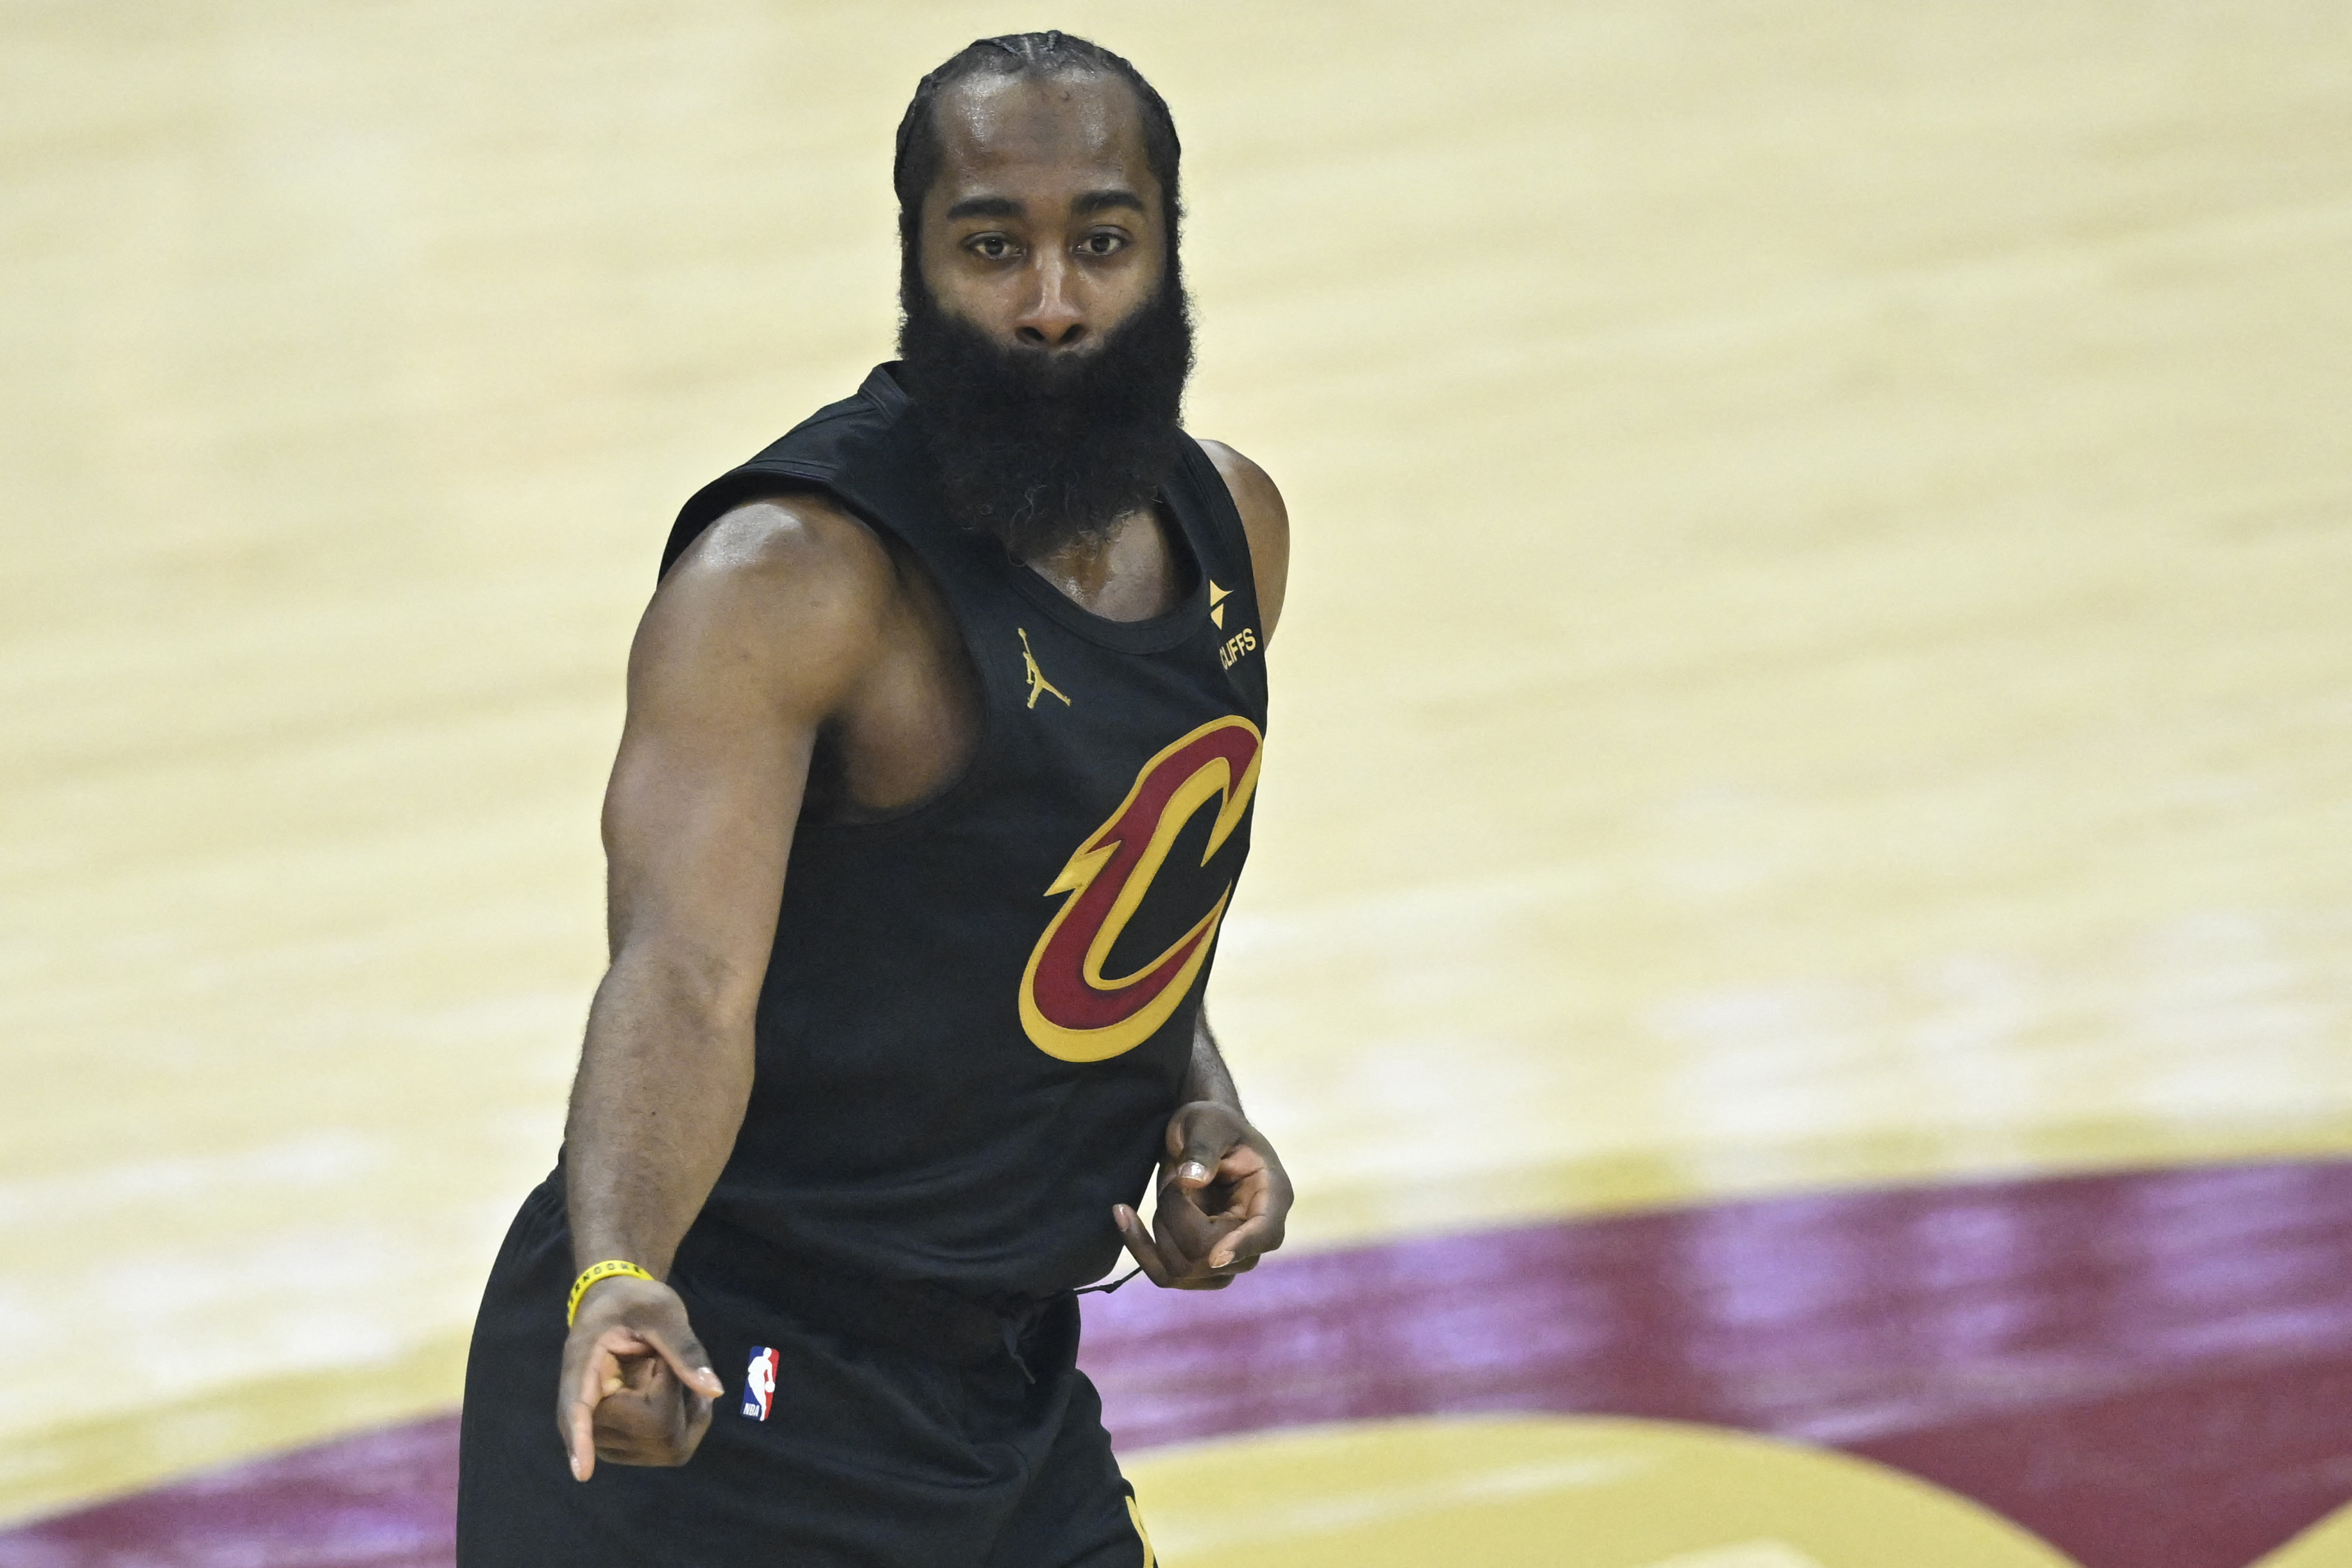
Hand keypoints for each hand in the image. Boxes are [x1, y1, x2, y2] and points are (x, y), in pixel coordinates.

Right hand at [555, 1274, 726, 1480]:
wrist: (618, 1310)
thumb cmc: (635, 1303)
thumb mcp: (662, 1311)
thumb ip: (684, 1349)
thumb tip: (713, 1391)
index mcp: (582, 1366)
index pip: (577, 1410)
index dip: (580, 1441)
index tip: (583, 1473)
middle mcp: (585, 1406)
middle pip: (638, 1427)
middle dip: (673, 1396)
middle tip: (667, 1359)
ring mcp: (602, 1431)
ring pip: (660, 1442)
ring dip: (685, 1411)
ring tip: (676, 1372)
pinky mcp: (623, 1443)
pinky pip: (668, 1446)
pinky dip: (690, 1422)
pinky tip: (689, 1397)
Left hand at [1111, 1100, 1291, 1289]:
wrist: (1201, 1137)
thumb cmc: (1211, 1124)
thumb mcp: (1207, 1122)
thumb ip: (1202, 1147)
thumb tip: (1190, 1181)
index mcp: (1272, 1196)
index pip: (1266, 1233)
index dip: (1242, 1247)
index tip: (1215, 1256)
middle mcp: (1255, 1233)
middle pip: (1212, 1256)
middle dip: (1177, 1217)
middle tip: (1174, 1176)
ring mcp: (1229, 1255)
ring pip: (1184, 1270)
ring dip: (1160, 1229)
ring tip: (1166, 1187)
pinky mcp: (1200, 1265)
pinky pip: (1165, 1275)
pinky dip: (1139, 1247)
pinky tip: (1123, 1214)